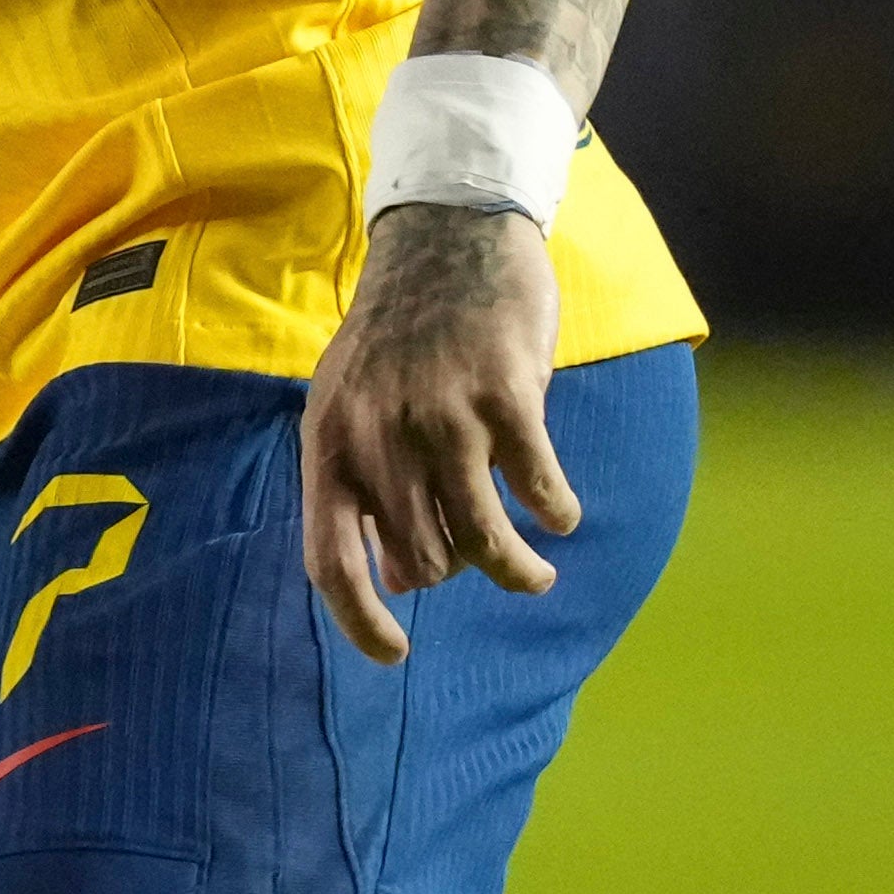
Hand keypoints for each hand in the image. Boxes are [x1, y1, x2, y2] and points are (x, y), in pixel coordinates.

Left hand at [295, 200, 578, 663]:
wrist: (446, 236)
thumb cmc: (401, 334)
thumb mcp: (353, 406)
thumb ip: (363, 485)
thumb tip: (395, 580)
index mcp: (330, 444)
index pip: (330, 561)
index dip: (359, 621)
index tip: (394, 657)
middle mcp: (377, 437)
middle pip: (423, 560)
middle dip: (459, 572)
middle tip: (487, 559)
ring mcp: (441, 416)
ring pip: (482, 539)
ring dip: (519, 572)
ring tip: (540, 575)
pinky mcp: (505, 394)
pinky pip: (538, 486)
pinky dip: (557, 511)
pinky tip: (563, 514)